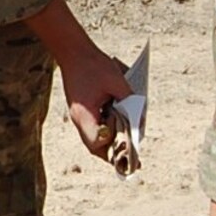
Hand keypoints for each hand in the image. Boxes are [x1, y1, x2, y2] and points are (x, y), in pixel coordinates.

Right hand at [22, 0, 129, 158]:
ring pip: (93, 140)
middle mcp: (79, 119)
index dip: (113, 148)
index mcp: (85, 114)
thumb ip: (129, 100)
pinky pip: (93, 129)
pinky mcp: (81, 111)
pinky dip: (105, 134)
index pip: (97, 142)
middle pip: (95, 147)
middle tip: (132, 162)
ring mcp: (78, 116)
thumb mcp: (116, 81)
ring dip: (109, 146)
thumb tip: (141, 117)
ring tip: (128, 150)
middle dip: (113, 155)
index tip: (130, 150)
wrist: (74, 52)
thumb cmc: (93, 65)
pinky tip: (118, 132)